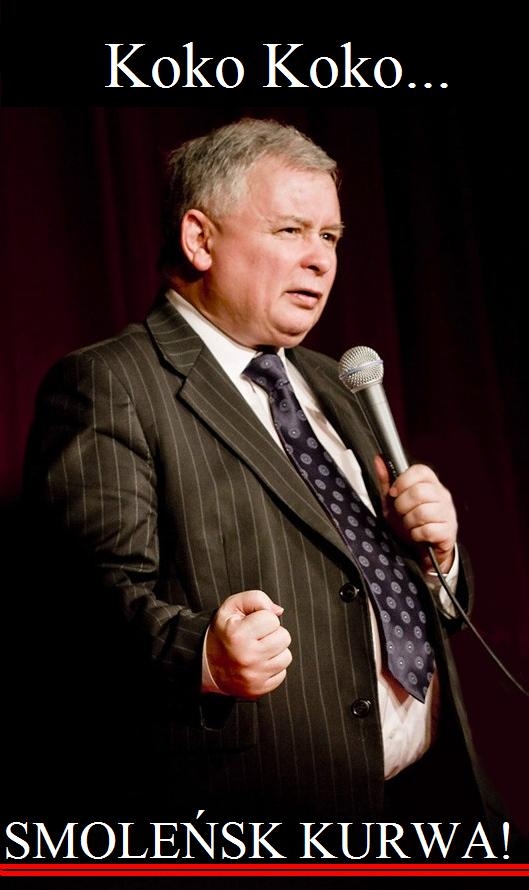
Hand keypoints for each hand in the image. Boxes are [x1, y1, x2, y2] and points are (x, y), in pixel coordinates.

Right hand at [205, 590, 291, 698]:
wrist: (206, 664)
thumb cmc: (223, 632)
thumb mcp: (231, 607)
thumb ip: (255, 599)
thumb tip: (278, 611)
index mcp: (238, 635)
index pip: (272, 618)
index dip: (263, 618)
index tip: (251, 624)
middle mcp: (247, 657)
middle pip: (284, 637)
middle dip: (272, 634)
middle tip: (256, 637)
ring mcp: (254, 676)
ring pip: (286, 656)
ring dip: (275, 651)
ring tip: (258, 650)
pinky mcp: (259, 689)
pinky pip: (282, 673)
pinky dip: (273, 668)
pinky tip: (258, 664)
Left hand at [374, 456, 457, 573]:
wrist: (423, 547)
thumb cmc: (410, 520)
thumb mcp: (393, 500)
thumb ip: (386, 481)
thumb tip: (378, 460)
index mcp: (430, 483)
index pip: (420, 471)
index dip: (403, 481)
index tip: (394, 492)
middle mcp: (442, 494)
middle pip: (419, 492)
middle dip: (402, 505)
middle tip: (401, 512)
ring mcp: (448, 512)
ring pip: (423, 512)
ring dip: (409, 522)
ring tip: (409, 524)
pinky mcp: (449, 530)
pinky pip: (428, 530)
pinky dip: (417, 534)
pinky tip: (417, 534)